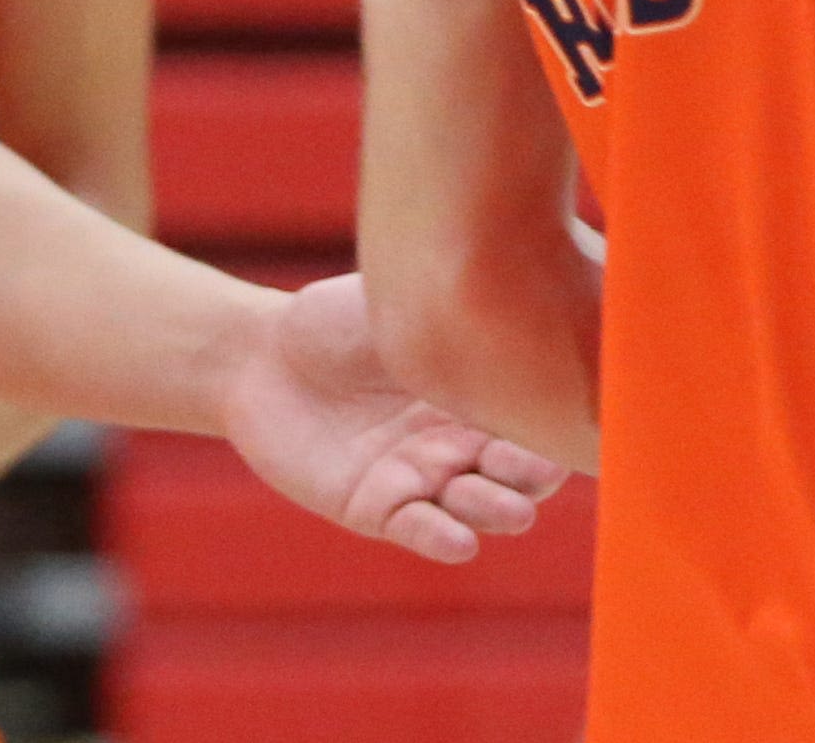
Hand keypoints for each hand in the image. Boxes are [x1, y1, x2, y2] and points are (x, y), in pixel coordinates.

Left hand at [221, 273, 567, 562]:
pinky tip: (459, 540)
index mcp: (479, 391)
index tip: (553, 414)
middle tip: (523, 460)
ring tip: (503, 506)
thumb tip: (524, 273)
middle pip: (521, 473)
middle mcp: (461, 441)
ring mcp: (422, 479)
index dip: (552, 424)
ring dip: (494, 509)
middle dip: (530, 473)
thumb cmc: (336, 320)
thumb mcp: (405, 303)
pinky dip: (442, 538)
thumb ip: (459, 306)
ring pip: (479, 508)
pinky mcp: (377, 508)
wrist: (260, 353)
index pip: (538, 419)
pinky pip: (420, 530)